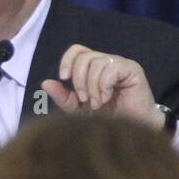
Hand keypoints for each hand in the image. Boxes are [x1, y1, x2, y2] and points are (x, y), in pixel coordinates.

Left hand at [40, 44, 164, 129]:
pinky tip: (107, 98)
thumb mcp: (78, 109)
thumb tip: (45, 83)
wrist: (132, 128)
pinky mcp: (132, 69)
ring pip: (96, 63)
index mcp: (93, 66)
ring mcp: (120, 63)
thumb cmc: (107, 117)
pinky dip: (104, 85)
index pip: (77, 50)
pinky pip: (111, 68)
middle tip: (84, 99)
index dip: (67, 60)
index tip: (64, 78)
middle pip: (84, 57)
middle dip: (79, 80)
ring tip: (97, 103)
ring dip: (92, 86)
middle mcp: (106, 61)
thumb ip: (62, 96)